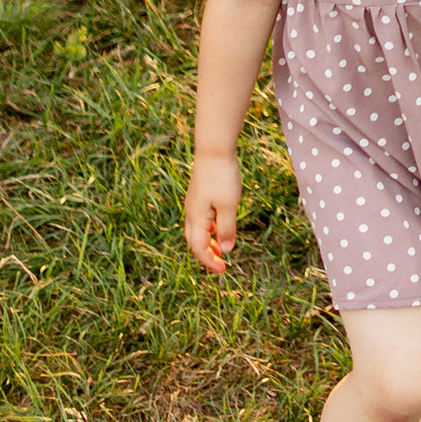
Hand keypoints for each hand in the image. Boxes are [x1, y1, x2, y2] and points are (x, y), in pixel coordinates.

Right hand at [185, 153, 238, 274]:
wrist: (214, 151)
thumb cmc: (222, 177)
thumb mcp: (229, 205)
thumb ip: (227, 228)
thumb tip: (226, 250)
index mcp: (196, 218)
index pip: (199, 248)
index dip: (209, 262)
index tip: (223, 270)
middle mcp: (191, 213)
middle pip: (194, 241)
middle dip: (206, 255)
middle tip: (221, 264)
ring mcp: (194, 204)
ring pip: (197, 231)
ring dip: (208, 243)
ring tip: (221, 250)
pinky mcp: (199, 196)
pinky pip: (201, 220)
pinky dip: (209, 230)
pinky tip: (220, 228)